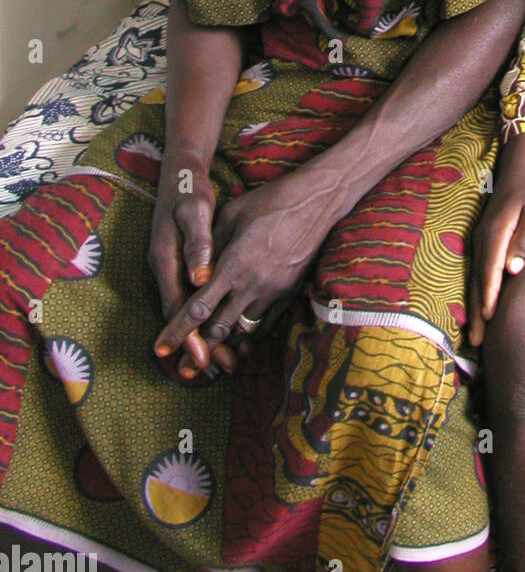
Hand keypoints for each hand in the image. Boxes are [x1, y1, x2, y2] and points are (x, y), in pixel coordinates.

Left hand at [153, 173, 339, 367]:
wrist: (316, 203)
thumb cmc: (270, 201)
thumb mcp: (231, 214)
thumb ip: (209, 245)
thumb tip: (193, 269)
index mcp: (233, 265)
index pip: (198, 308)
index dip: (177, 331)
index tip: (161, 349)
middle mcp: (252, 285)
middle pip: (219, 330)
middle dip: (199, 352)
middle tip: (184, 371)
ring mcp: (273, 292)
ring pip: (243, 331)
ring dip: (225, 347)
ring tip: (211, 362)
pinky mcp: (290, 293)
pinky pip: (266, 324)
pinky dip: (250, 335)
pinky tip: (240, 340)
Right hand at [468, 132, 524, 346]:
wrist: (517, 170)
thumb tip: (515, 269)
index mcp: (496, 233)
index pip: (491, 270)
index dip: (489, 295)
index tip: (489, 318)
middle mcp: (482, 240)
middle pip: (477, 280)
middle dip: (477, 311)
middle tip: (477, 341)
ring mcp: (479, 242)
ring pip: (474, 279)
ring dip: (474, 307)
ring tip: (475, 335)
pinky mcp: (482, 243)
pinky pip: (477, 272)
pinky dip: (475, 293)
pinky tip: (478, 309)